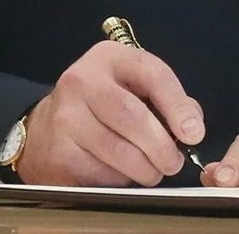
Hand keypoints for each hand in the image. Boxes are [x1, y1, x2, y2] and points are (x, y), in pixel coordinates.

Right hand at [16, 41, 204, 186]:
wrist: (44, 128)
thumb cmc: (101, 106)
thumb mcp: (132, 87)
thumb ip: (166, 100)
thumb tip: (191, 126)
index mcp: (109, 58)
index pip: (153, 75)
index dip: (178, 106)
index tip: (194, 133)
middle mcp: (82, 81)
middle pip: (133, 117)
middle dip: (162, 146)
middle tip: (174, 162)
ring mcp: (66, 117)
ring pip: (120, 151)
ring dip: (146, 169)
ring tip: (154, 171)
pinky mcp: (59, 152)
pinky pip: (102, 173)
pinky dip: (121, 179)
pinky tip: (122, 173)